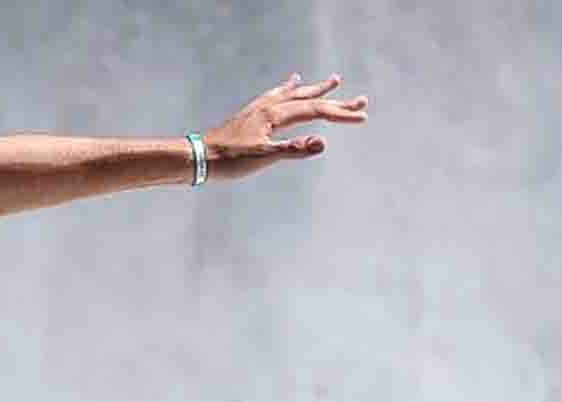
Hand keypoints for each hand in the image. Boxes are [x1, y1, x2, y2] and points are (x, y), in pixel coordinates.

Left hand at [202, 72, 368, 180]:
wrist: (199, 157)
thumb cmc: (230, 161)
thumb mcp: (264, 157)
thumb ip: (294, 150)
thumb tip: (323, 143)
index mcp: (275, 115)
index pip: (316, 112)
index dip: (341, 114)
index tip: (362, 117)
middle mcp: (269, 106)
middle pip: (309, 100)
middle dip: (337, 101)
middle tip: (361, 100)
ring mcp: (260, 108)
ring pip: (295, 94)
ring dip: (315, 89)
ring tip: (332, 81)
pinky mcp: (252, 113)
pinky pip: (276, 95)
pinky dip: (288, 88)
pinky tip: (291, 82)